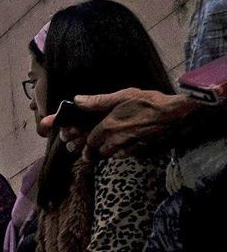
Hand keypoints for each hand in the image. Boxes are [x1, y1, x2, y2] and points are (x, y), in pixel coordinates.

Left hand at [78, 88, 202, 158]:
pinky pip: (125, 155)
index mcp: (109, 126)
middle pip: (97, 151)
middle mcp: (117, 140)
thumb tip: (77, 100)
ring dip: (102, 153)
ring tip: (96, 151)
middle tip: (81, 150)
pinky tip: (117, 149)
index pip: (89, 139)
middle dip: (88, 151)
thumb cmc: (151, 102)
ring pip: (110, 155)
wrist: (178, 115)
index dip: (81, 140)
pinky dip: (118, 153)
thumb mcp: (123, 96)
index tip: (74, 140)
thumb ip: (99, 101)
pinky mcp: (142, 151)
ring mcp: (130, 147)